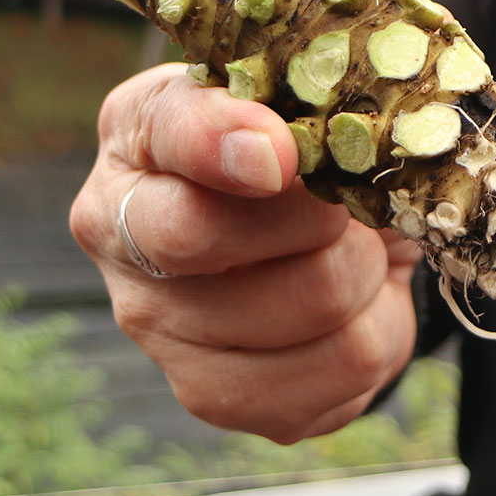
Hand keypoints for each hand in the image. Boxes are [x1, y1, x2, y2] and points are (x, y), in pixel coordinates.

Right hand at [70, 63, 419, 442]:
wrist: (322, 241)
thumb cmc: (301, 153)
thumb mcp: (296, 100)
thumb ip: (287, 104)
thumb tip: (277, 153)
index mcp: (135, 136)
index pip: (168, 133)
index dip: (226, 142)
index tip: (283, 154)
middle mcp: (119, 235)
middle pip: (212, 233)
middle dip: (317, 213)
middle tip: (346, 205)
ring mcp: (156, 327)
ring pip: (312, 299)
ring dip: (365, 272)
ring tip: (353, 254)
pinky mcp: (214, 395)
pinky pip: (343, 364)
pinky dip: (376, 330)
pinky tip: (351, 310)